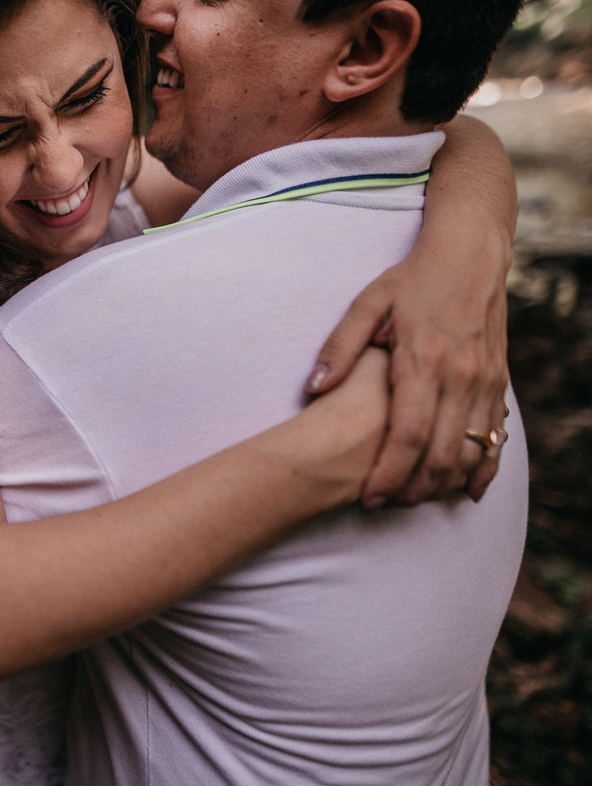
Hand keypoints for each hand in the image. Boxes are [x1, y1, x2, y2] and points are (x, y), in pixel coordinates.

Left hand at [305, 253, 508, 507]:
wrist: (471, 254)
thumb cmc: (412, 279)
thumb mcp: (367, 303)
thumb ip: (340, 348)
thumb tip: (314, 389)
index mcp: (423, 360)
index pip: (408, 434)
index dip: (389, 473)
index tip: (369, 498)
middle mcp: (460, 376)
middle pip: (442, 453)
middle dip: (413, 488)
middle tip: (385, 505)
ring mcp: (485, 381)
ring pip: (473, 451)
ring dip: (444, 483)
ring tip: (412, 498)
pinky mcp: (499, 382)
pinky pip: (497, 436)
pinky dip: (483, 467)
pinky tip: (465, 490)